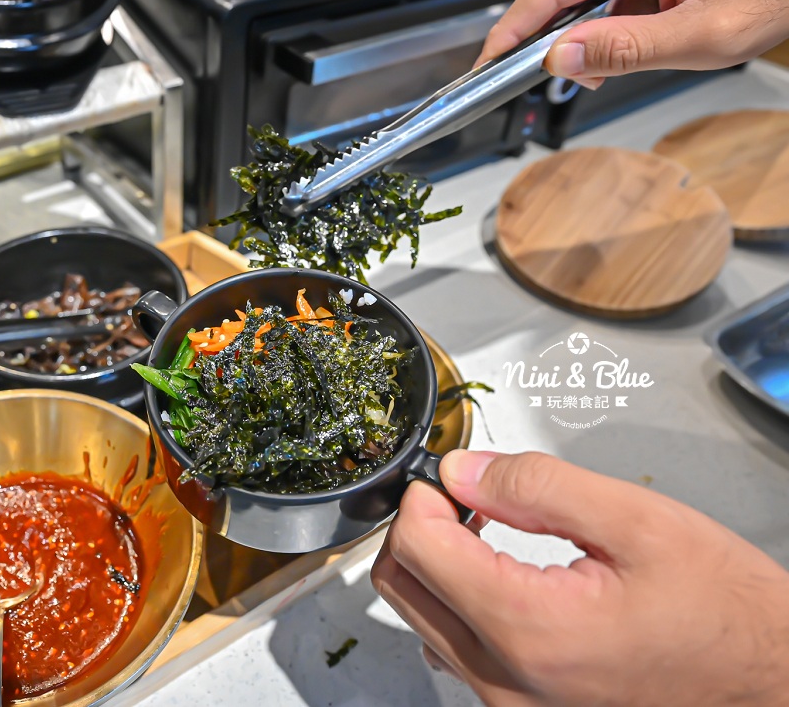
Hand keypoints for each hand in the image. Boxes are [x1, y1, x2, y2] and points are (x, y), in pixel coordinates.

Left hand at [371, 450, 788, 705]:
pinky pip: (455, 650)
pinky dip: (458, 603)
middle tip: (463, 496)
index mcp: (530, 629)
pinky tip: (500, 574)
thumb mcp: (636, 520)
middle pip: (403, 587)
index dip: (423, 498)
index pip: (418, 550)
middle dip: (420, 527)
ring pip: (422, 620)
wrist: (770, 680)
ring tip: (486, 530)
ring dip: (437, 565)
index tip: (448, 475)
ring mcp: (511, 703)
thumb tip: (461, 471)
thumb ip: (535, 485)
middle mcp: (507, 680)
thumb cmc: (723, 611)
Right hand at [475, 0, 788, 86]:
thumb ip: (628, 49)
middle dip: (544, 36)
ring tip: (594, 66)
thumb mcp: (708, 34)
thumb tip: (560, 59)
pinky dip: (602, 17)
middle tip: (535, 79)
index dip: (514, 28)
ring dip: (576, 30)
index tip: (487, 64)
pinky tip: (617, 41)